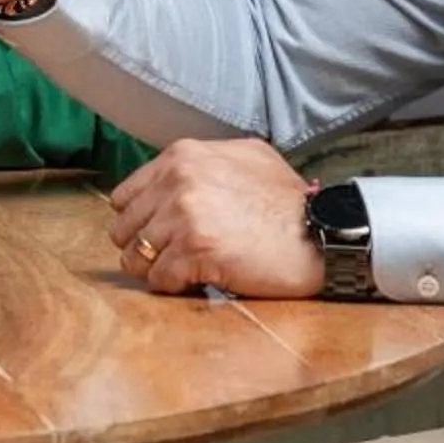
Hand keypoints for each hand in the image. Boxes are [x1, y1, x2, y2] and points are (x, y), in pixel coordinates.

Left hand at [105, 138, 325, 298]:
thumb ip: (203, 161)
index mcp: (182, 156)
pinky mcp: (193, 249)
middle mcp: (177, 180)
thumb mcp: (245, 157)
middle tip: (170, 258)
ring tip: (183, 271)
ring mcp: (183, 214)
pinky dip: (173, 286)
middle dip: (144, 247)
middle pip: (124, 227)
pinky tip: (196, 281)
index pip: (126, 195)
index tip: (158, 234)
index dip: (140, 220)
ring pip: (134, 256)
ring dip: (156, 269)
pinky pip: (158, 279)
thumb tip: (171, 177)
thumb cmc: (287, 202)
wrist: (319, 232)